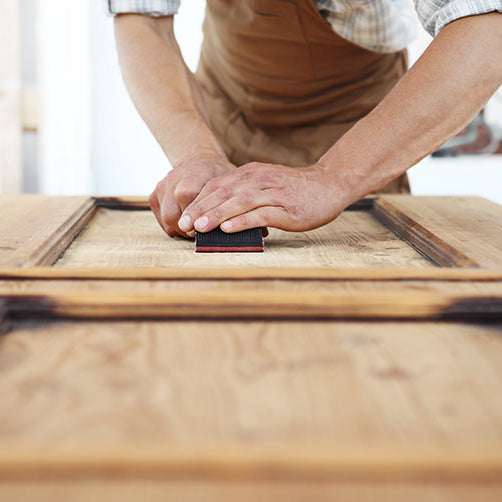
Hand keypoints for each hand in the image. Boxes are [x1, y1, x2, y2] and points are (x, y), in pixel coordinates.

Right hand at [149, 153, 235, 237]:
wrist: (199, 161)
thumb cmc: (218, 175)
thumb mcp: (230, 181)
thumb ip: (228, 199)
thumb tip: (232, 223)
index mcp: (195, 171)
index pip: (186, 195)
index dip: (194, 216)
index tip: (204, 227)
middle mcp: (175, 176)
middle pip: (172, 213)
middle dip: (187, 229)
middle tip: (201, 234)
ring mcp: (163, 185)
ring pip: (166, 218)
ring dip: (181, 230)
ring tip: (195, 231)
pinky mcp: (155, 194)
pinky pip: (160, 218)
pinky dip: (173, 226)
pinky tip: (187, 224)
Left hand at [177, 161, 347, 233]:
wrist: (328, 185)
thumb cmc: (293, 190)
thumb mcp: (264, 185)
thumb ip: (243, 194)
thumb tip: (219, 213)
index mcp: (250, 174)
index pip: (217, 186)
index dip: (198, 201)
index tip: (183, 217)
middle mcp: (258, 180)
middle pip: (223, 193)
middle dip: (201, 210)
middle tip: (183, 225)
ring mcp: (272, 193)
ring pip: (239, 203)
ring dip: (217, 215)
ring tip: (199, 228)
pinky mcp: (286, 208)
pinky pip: (261, 214)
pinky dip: (243, 221)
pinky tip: (228, 229)